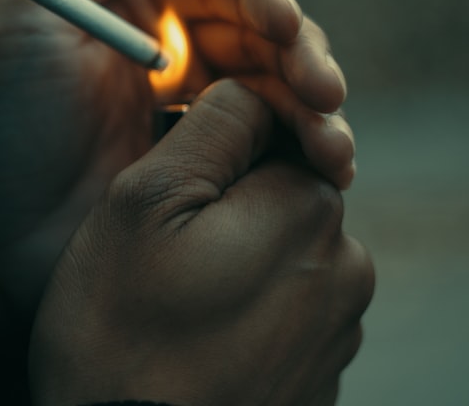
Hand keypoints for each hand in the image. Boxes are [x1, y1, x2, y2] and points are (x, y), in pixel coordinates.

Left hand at [0, 0, 354, 314]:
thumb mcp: (40, 7)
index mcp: (136, 10)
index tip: (285, 23)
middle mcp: (173, 60)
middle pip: (265, 40)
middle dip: (304, 59)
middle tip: (325, 92)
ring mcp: (193, 125)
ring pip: (279, 100)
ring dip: (317, 115)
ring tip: (336, 148)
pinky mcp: (206, 185)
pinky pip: (270, 161)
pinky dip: (304, 162)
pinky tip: (329, 174)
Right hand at [30, 80, 373, 405]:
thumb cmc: (122, 335)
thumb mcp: (143, 202)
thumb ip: (212, 126)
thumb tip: (255, 92)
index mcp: (307, 208)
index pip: (270, 134)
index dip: (206, 159)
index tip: (163, 206)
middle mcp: (345, 266)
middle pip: (275, 197)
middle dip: (222, 213)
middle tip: (157, 263)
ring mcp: (339, 333)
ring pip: (277, 258)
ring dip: (231, 268)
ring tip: (172, 315)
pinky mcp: (322, 381)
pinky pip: (281, 319)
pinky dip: (242, 322)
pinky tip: (194, 350)